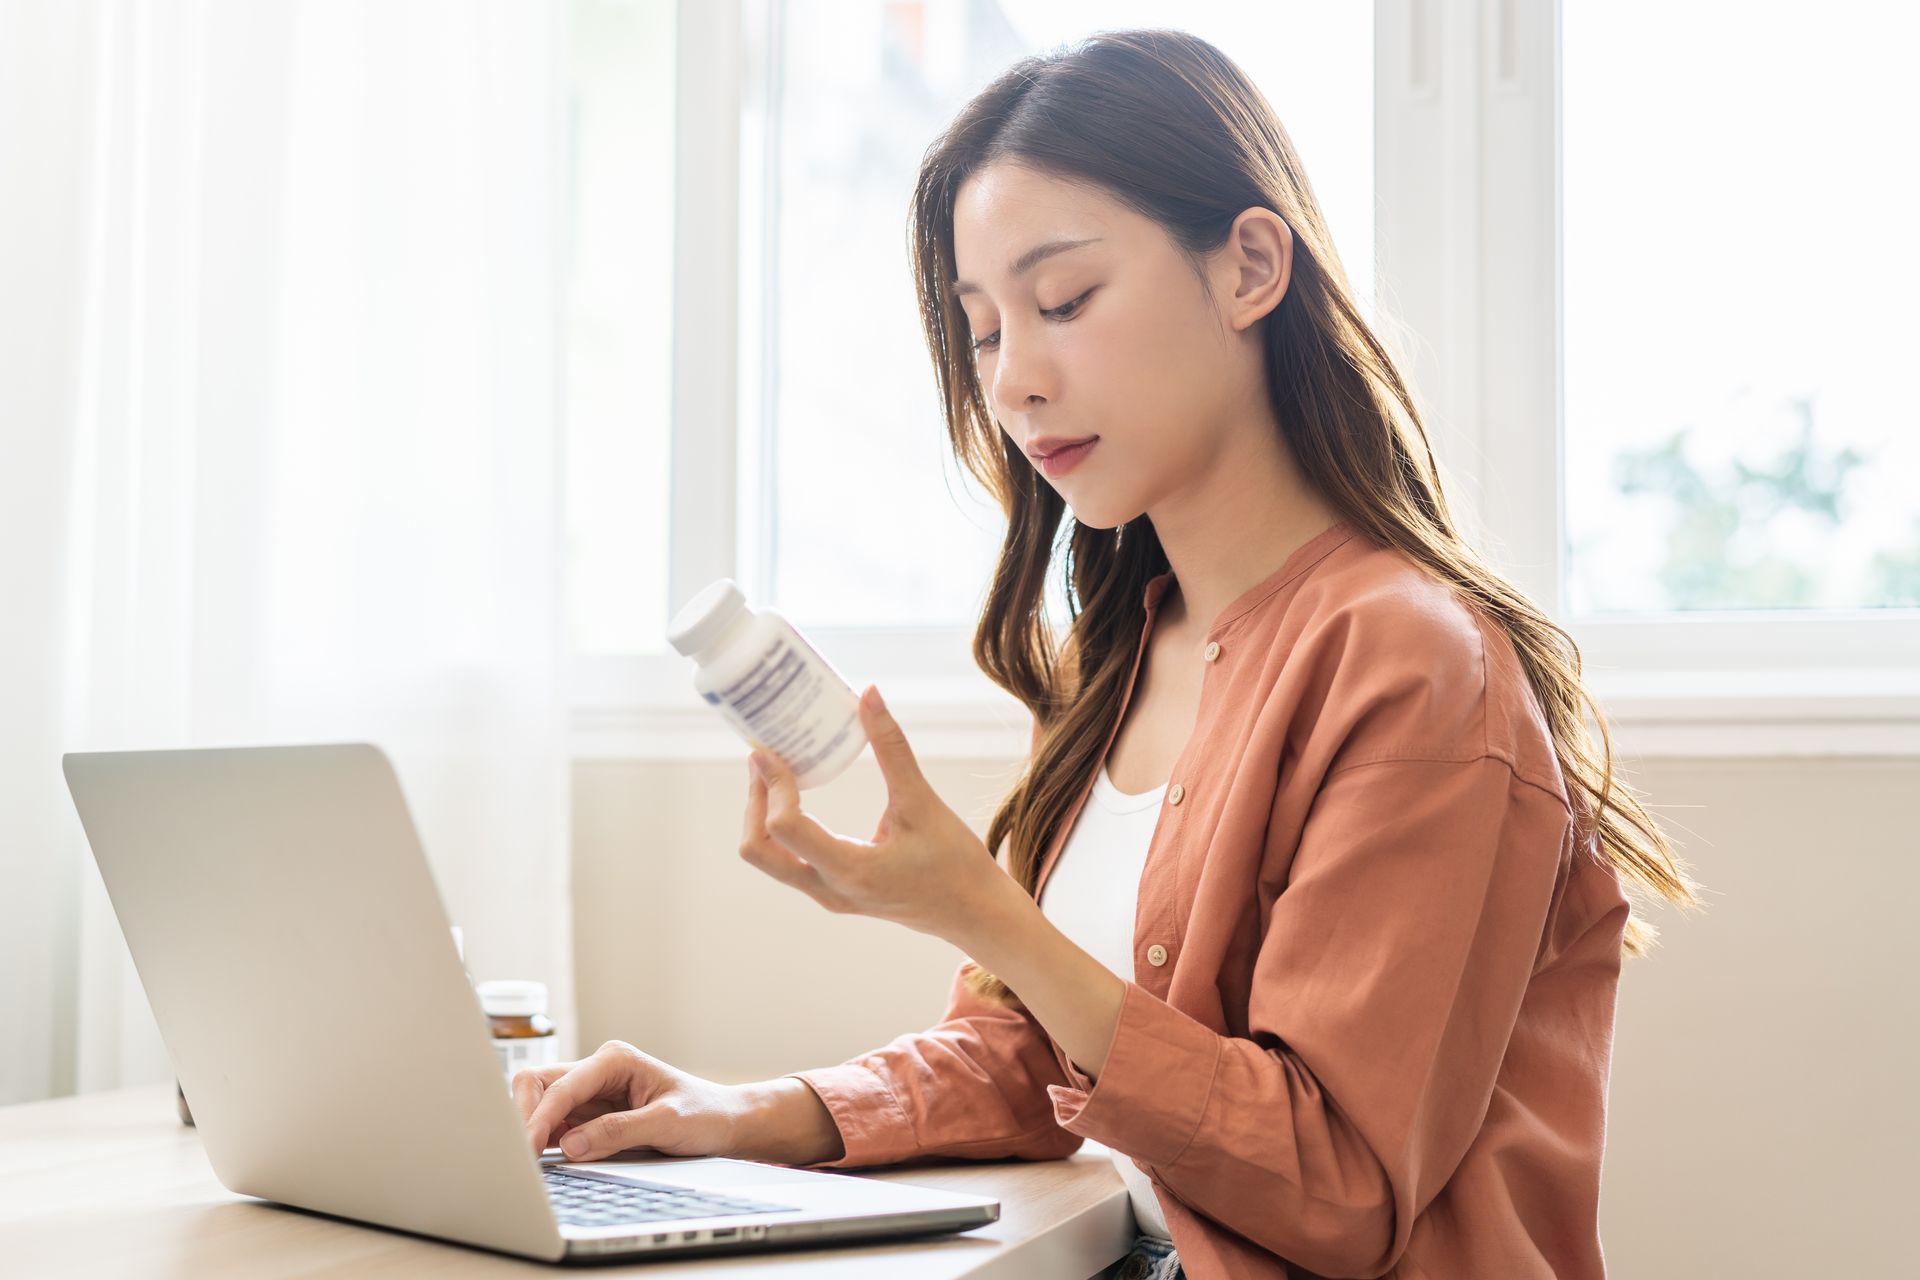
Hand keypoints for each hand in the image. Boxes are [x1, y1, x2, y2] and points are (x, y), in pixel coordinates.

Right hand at [515, 1040, 750, 1160]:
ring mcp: (589, 1093)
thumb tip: (570, 1145)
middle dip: (523, 1116)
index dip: (539, 1117)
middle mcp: (596, 1071)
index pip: (562, 1086)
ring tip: (526, 1163)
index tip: (528, 1149)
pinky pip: (553, 1125)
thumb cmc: (704, 1114)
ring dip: (530, 1129)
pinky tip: (541, 1162)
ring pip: (539, 1104)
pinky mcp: (588, 1116)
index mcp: (615, 1060)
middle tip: (519, 1156)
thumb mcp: (668, 1123)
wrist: (723, 1122)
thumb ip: (619, 1131)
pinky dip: (542, 1141)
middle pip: (537, 1084)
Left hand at [739, 685, 1002, 942]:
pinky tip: (798, 794)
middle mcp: (830, 889)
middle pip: (758, 850)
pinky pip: (788, 862)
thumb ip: (892, 749)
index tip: (768, 750)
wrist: (973, 913)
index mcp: (851, 870)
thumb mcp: (924, 802)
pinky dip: (781, 828)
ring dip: (762, 815)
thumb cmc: (955, 863)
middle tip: (764, 760)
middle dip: (754, 801)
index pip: (785, 826)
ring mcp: (829, 896)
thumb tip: (869, 695)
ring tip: (776, 772)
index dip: (771, 784)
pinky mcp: (835, 893)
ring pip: (769, 860)